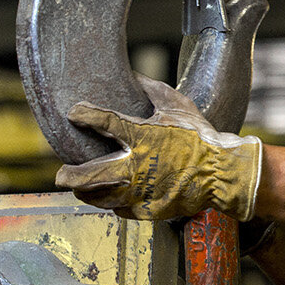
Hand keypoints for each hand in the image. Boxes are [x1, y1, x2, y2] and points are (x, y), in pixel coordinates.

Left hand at [55, 76, 261, 221]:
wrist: (222, 172)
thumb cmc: (200, 136)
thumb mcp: (178, 105)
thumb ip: (152, 90)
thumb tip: (132, 74)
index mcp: (141, 136)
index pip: (102, 122)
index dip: (83, 115)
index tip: (74, 114)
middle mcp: (135, 166)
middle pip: (86, 175)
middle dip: (68, 175)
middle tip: (62, 173)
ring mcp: (140, 191)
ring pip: (98, 198)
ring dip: (84, 192)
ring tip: (80, 189)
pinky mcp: (147, 209)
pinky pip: (120, 209)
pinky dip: (112, 203)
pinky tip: (111, 197)